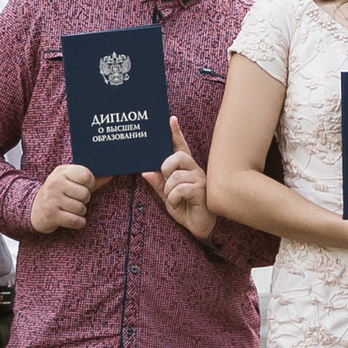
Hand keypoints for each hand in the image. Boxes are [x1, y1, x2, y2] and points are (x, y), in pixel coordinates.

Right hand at [26, 164, 97, 237]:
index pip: (86, 175)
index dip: (90, 184)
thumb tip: (111, 174)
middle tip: (74, 200)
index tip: (85, 187)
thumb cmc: (59, 194)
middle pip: (85, 194)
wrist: (35, 210)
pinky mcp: (51, 214)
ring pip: (81, 208)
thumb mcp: (70, 182)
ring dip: (80, 212)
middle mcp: (56, 183)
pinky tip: (72, 219)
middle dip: (84, 200)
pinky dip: (78, 223)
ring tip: (70, 209)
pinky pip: (76, 221)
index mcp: (62, 171)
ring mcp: (52, 198)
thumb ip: (90, 179)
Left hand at [151, 120, 215, 242]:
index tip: (171, 119)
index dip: (175, 133)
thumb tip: (146, 172)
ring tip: (174, 201)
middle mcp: (194, 170)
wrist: (200, 228)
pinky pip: (179, 189)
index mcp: (186, 169)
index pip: (180, 147)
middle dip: (166, 167)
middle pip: (178, 156)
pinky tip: (178, 206)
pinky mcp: (200, 190)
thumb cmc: (185, 209)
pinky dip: (173, 200)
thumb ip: (158, 184)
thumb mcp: (167, 196)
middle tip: (166, 182)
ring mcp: (199, 179)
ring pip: (175, 176)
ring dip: (169, 191)